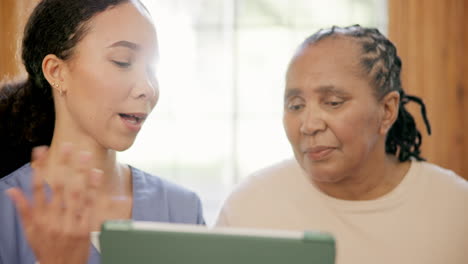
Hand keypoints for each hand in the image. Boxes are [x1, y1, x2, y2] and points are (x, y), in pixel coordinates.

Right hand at [6, 145, 102, 263]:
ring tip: (84, 155)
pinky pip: (90, 205)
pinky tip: (96, 174)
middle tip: (68, 146)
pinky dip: (93, 189)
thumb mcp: (30, 231)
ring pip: (76, 193)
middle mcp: (53, 219)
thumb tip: (12, 191)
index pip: (37, 188)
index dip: (39, 168)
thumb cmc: (46, 248)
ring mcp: (70, 223)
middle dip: (63, 165)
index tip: (40, 150)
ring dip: (80, 173)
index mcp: (39, 218)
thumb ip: (23, 209)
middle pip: (59, 187)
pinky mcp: (85, 228)